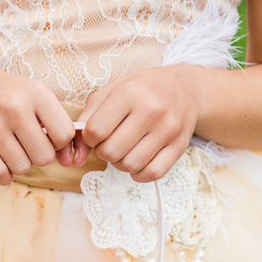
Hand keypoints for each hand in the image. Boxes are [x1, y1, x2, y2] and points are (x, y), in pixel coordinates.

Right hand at [0, 58, 74, 184]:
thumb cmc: (2, 92)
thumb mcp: (32, 95)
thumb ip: (54, 123)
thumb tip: (68, 160)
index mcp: (36, 93)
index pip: (64, 134)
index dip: (59, 144)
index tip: (47, 139)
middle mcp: (14, 107)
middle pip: (44, 156)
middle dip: (38, 157)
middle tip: (27, 146)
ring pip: (22, 168)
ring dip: (19, 165)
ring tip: (11, 151)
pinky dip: (3, 176)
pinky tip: (1, 164)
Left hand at [67, 66, 200, 181]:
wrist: (185, 88)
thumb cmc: (140, 90)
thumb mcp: (110, 92)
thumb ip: (87, 119)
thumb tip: (76, 156)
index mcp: (129, 93)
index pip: (96, 130)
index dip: (89, 138)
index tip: (96, 133)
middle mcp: (151, 110)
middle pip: (111, 152)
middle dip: (103, 152)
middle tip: (110, 142)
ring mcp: (168, 129)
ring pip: (130, 165)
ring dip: (120, 163)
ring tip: (124, 149)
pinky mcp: (180, 145)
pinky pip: (152, 173)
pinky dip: (139, 173)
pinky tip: (138, 160)